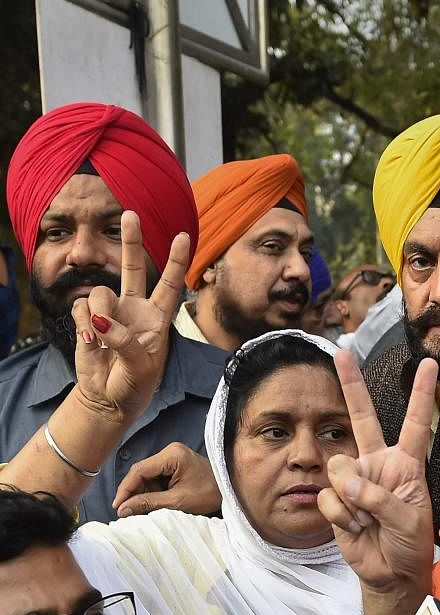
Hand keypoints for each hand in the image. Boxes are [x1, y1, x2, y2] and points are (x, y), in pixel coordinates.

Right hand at [71, 211, 188, 423]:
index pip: (170, 284)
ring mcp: (110, 312)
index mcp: (157, 318)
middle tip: (131, 214)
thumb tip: (104, 321)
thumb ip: (126, 343)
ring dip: (99, 314)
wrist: (108, 399)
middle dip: (131, 241)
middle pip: (133, 268)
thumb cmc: (135, 385)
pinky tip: (91, 339)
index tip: (183, 236)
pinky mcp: (88, 319)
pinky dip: (83, 323)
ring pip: (100, 293)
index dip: (176, 261)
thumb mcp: (141, 369)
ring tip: (103, 339)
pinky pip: (81, 308)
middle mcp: (135, 309)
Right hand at [112, 443, 219, 516]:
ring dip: (142, 494)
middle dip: (133, 493)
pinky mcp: (174, 465)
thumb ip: (149, 503)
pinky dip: (152, 492)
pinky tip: (151, 504)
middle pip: (141, 473)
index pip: (139, 471)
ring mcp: (172, 457)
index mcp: (172, 455)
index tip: (118, 507)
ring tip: (140, 511)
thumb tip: (122, 510)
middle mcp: (169, 452)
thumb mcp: (178, 501)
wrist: (231, 490)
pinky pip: (155, 479)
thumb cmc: (210, 493)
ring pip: (146, 477)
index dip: (125, 489)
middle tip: (126, 513)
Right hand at [318, 351, 436, 591]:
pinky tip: (355, 528)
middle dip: (352, 385)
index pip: (416, 423)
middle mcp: (378, 463)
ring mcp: (355, 480)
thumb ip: (378, 497)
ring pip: (340, 469)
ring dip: (354, 501)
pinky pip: (331, 498)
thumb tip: (344, 479)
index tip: (429, 363)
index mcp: (407, 463)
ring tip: (369, 520)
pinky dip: (342, 517)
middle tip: (341, 352)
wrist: (390, 574)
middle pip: (363, 418)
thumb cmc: (409, 544)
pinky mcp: (336, 499)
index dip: (422, 394)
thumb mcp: (408, 519)